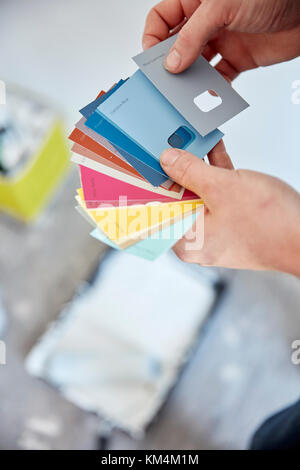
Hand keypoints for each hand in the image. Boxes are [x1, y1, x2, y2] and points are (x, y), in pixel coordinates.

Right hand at [143, 0, 299, 79]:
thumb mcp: (223, 6)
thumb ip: (194, 35)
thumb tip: (172, 62)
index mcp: (197, 1)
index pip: (162, 19)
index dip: (152, 37)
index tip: (150, 58)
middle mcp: (207, 21)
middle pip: (177, 46)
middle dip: (169, 64)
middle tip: (164, 82)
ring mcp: (222, 40)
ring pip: (197, 66)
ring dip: (190, 81)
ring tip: (186, 94)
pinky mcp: (238, 59)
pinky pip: (220, 78)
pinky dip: (214, 90)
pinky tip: (210, 97)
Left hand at [160, 142, 299, 275]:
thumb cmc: (268, 225)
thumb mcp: (222, 188)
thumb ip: (190, 172)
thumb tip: (168, 160)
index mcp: (187, 240)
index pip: (156, 211)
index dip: (146, 185)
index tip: (138, 165)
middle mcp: (198, 238)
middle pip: (178, 199)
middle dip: (174, 170)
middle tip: (163, 145)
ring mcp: (217, 229)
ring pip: (200, 194)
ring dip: (197, 167)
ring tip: (188, 141)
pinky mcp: (233, 220)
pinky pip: (219, 194)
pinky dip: (216, 174)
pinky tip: (212, 150)